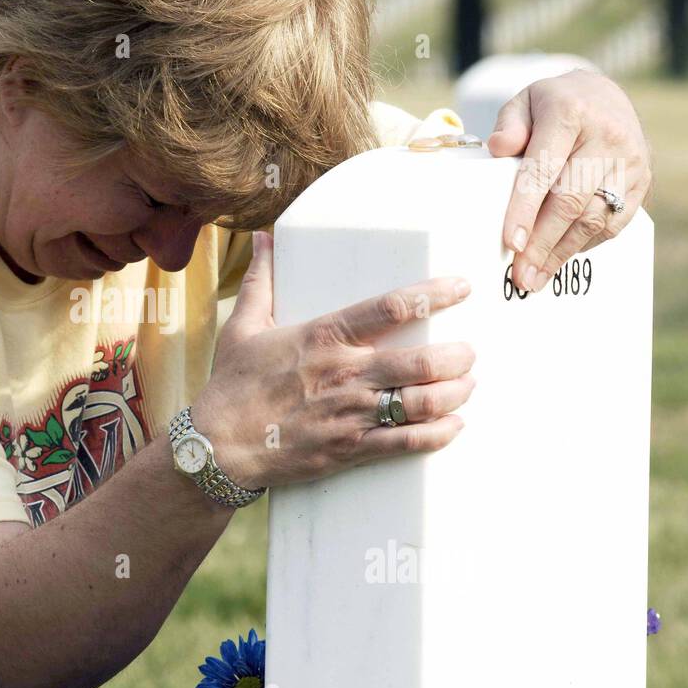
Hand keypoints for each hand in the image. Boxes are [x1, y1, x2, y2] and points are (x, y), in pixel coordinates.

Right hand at [192, 231, 476, 490]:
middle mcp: (344, 372)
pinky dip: (438, 434)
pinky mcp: (350, 448)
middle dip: (457, 356)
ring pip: (422, 402)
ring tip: (466, 385)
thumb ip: (261, 281)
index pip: (392, 307)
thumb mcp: (242, 326)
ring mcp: (350, 413)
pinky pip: (407, 442)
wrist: (218, 447)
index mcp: (322, 336)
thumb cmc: (231, 385)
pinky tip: (453, 425)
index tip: (461, 288)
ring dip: (455, 393)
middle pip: (421, 360)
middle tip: (468, 351)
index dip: (435, 295)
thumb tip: (262, 239)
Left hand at [489, 69, 651, 291]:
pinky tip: (560, 258)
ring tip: (535, 277)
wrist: (604, 96)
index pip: (543, 168)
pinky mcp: (643, 180)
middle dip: (542, 243)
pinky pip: (614, 223)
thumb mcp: (524, 102)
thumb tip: (498, 149)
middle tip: (520, 276)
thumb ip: (509, 125)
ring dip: (562, 253)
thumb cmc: (553, 105)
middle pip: (571, 201)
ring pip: (594, 218)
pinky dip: (585, 244)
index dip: (526, 209)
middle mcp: (608, 136)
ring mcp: (630, 160)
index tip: (511, 243)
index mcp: (571, 112)